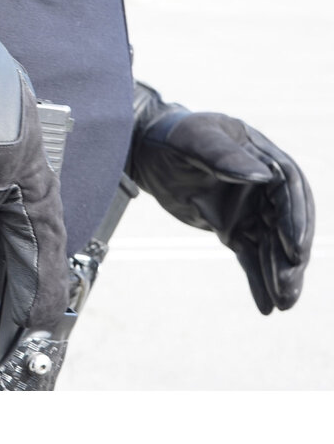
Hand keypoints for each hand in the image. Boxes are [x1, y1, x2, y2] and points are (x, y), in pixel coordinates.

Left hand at [131, 83, 314, 313]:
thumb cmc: (172, 138)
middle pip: (285, 223)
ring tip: (283, 304)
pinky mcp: (231, 227)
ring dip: (279, 273)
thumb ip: (223, 155)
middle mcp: (262, 185)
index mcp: (262, 157)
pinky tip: (266, 306)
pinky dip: (258, 279)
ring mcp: (248, 208)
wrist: (147, 153)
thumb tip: (265, 176)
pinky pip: (250, 255)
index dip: (294, 219)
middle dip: (289, 256)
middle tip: (288, 287)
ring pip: (271, 245)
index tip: (294, 249)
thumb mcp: (194, 139)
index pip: (289, 191)